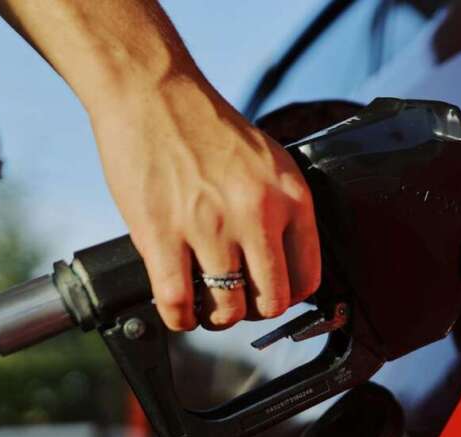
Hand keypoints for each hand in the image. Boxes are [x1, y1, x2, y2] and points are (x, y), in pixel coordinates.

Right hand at [90, 78, 319, 330]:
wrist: (152, 92)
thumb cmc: (205, 126)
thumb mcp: (267, 161)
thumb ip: (280, 208)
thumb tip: (282, 260)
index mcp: (289, 196)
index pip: (308, 277)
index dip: (288, 296)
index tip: (270, 295)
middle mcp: (256, 214)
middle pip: (272, 302)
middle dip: (254, 312)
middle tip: (237, 302)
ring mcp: (209, 227)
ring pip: (227, 310)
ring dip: (215, 318)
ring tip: (205, 304)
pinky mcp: (162, 235)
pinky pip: (178, 303)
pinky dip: (179, 319)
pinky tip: (177, 310)